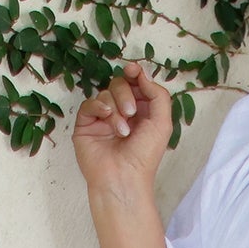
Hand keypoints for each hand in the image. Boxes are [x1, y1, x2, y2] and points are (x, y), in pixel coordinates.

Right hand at [73, 60, 173, 195]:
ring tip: (122, 131)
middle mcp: (121, 113)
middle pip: (119, 83)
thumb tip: (142, 74)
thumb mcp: (162, 122)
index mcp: (141, 111)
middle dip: (126, 93)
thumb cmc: (144, 156)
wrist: (123, 178)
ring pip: (105, 93)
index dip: (134, 74)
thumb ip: (158, 95)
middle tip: (131, 113)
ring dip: (115, 108)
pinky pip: (89, 104)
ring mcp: (102, 119)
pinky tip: (106, 119)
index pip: (135, 84)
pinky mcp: (86, 125)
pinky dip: (98, 107)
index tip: (133, 70)